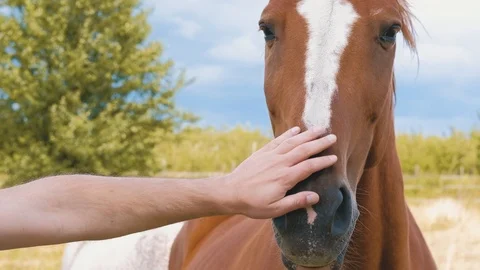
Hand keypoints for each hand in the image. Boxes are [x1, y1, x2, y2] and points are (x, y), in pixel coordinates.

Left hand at [222, 127, 336, 218]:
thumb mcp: (275, 209)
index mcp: (285, 178)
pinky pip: (277, 140)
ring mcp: (270, 156)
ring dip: (307, 134)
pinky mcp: (262, 153)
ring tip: (320, 128)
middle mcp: (280, 163)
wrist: (230, 192)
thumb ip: (296, 202)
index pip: (309, 167)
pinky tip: (296, 129)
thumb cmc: (253, 204)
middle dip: (319, 143)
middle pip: (303, 150)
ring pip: (292, 142)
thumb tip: (316, 197)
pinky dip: (287, 134)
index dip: (322, 162)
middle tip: (334, 137)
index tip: (335, 158)